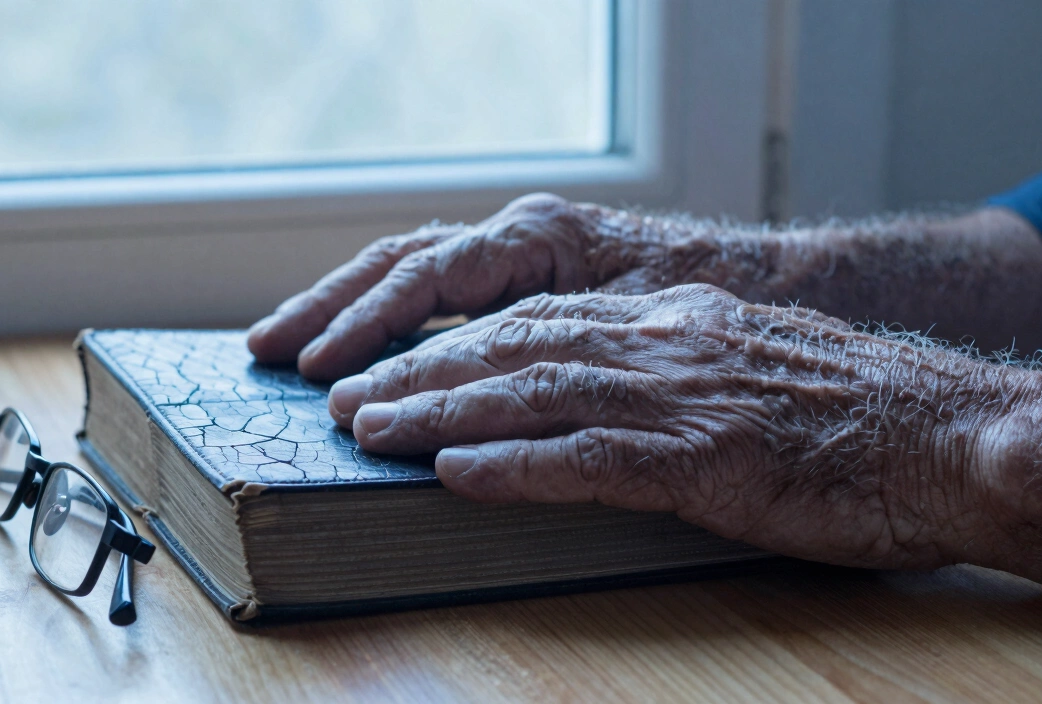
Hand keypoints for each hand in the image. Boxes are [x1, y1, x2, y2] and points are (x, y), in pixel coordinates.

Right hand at [247, 193, 697, 379]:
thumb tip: (463, 386)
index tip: (325, 372)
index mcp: (538, 237)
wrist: (774, 287)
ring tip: (281, 343)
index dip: (370, 325)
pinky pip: (438, 294)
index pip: (428, 276)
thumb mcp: (631, 323)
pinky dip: (388, 319)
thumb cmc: (711, 301)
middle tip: (267, 352)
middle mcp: (516, 238)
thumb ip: (547, 343)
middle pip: (399, 264)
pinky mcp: (523, 283)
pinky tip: (354, 343)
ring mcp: (516, 256)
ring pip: (410, 273)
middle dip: (330, 307)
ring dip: (343, 308)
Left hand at [324, 284, 1017, 570]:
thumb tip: (593, 392)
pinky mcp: (703, 458)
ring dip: (441, 412)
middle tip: (351, 397)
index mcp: (670, 318)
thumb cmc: (848, 412)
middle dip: (423, 372)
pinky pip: (587, 458)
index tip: (398, 364)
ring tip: (371, 431)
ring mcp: (680, 396)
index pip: (538, 320)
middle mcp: (662, 342)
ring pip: (531, 392)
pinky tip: (456, 474)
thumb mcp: (745, 364)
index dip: (458, 343)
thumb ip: (669, 365)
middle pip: (514, 347)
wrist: (945, 432)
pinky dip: (514, 465)